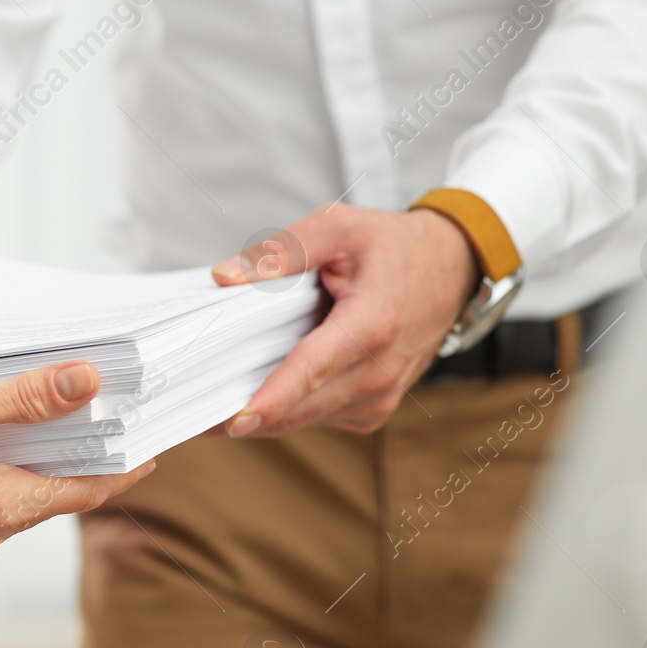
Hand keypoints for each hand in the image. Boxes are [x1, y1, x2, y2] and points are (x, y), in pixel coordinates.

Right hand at [0, 363, 154, 564]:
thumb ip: (26, 398)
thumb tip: (85, 383)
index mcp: (2, 510)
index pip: (85, 492)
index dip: (122, 471)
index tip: (152, 454)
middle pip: (48, 495)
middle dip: (73, 460)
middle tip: (99, 426)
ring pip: (8, 498)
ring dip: (26, 464)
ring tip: (41, 426)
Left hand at [211, 205, 476, 434]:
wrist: (453, 270)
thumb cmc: (395, 247)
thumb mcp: (339, 226)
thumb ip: (281, 252)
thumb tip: (225, 278)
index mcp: (372, 325)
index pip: (311, 370)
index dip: (270, 399)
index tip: (232, 420)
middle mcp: (379, 372)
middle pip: (300, 408)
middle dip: (246, 415)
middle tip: (193, 413)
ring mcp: (379, 398)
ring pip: (305, 419)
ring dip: (264, 413)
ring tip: (217, 397)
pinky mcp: (373, 410)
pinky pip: (319, 417)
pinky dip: (289, 408)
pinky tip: (264, 387)